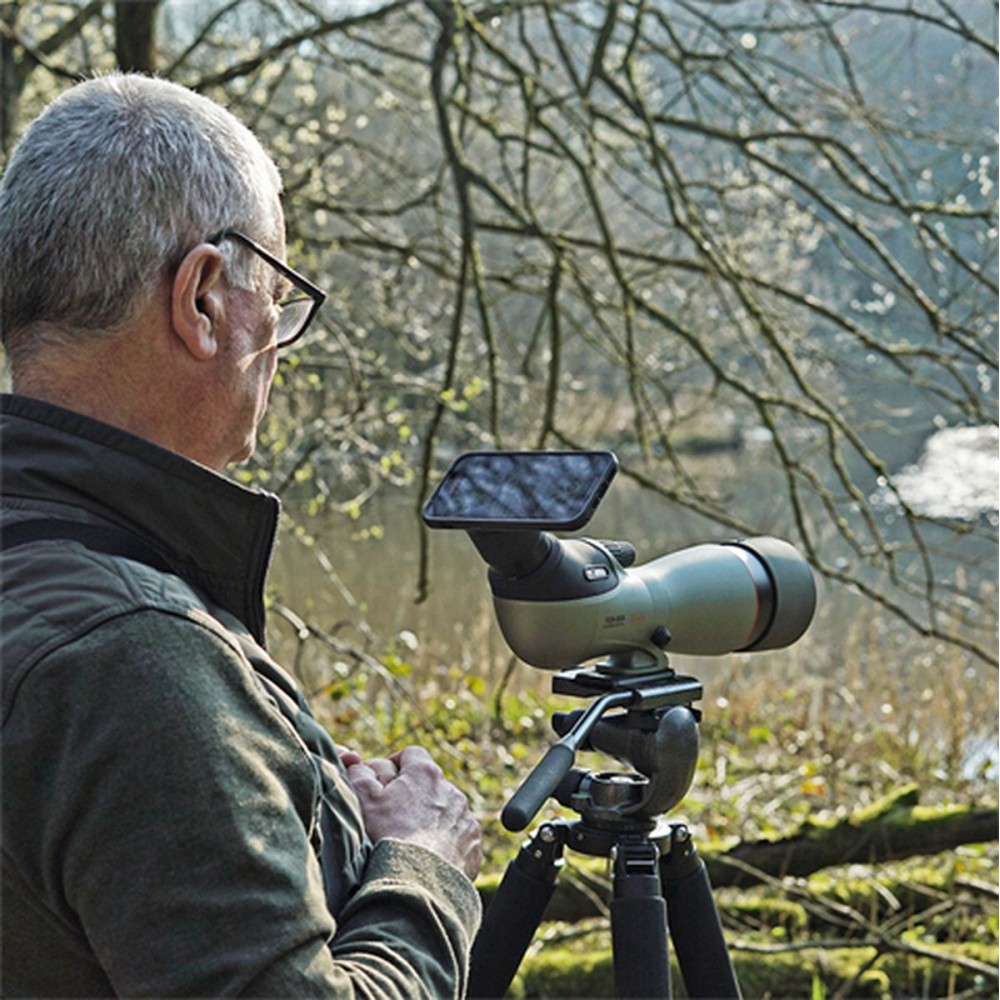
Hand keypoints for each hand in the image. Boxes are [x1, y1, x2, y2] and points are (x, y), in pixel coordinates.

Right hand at [346, 745, 482, 880]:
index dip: (395, 766)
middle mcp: (451, 790)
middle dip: (413, 795)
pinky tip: (429, 857)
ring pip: (445, 810)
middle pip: (429, 783)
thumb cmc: (389, 836)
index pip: (411, 754)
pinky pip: (458, 835)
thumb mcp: (365, 800)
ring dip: (431, 818)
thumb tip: (358, 765)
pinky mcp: (472, 842)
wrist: (419, 880)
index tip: (383, 783)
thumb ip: (360, 775)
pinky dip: (446, 842)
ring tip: (411, 841)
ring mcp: (465, 816)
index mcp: (425, 773)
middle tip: (393, 816)